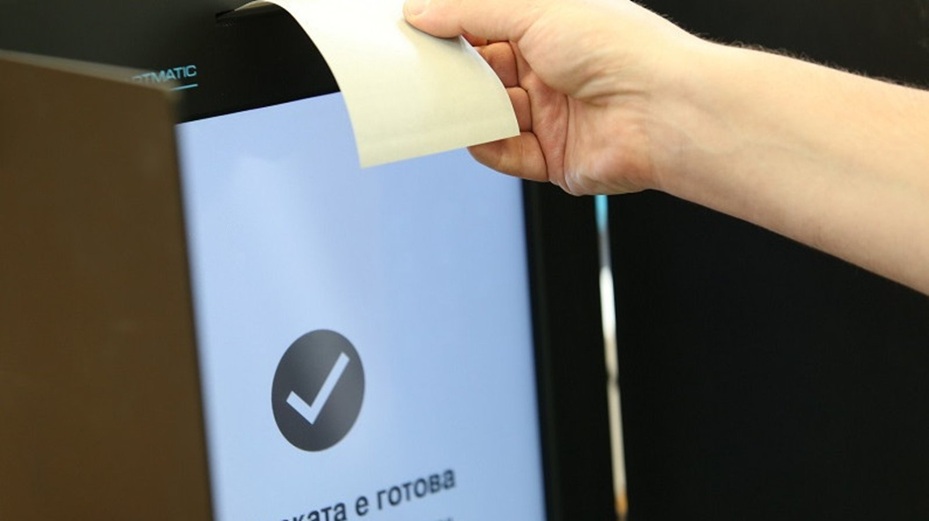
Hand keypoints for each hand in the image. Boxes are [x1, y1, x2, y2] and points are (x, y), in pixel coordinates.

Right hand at [403, 0, 704, 194]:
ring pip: (495, 116)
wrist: (663, 110)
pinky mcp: (557, 159)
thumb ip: (473, 12)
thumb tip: (422, 10)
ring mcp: (557, 117)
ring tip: (449, 104)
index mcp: (555, 29)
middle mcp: (556, 73)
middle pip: (489, 75)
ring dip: (471, 111)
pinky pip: (510, 155)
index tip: (417, 31)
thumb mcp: (534, 9)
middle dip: (458, 74)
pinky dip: (490, 147)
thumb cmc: (618, 48)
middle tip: (423, 72)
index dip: (456, 30)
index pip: (492, 29)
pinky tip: (476, 135)